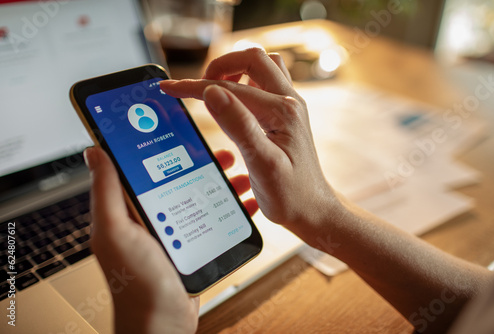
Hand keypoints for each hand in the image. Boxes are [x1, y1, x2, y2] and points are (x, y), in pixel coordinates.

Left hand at [84, 147, 256, 333]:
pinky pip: (210, 217)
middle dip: (197, 161)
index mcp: (128, 208)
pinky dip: (228, 207)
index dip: (156, 145)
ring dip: (217, 181)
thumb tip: (94, 151)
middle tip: (215, 150)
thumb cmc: (136, 283)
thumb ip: (107, 192)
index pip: (141, 166)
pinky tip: (243, 201)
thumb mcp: (116, 232)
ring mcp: (172, 229)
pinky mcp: (191, 243)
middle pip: (176, 177)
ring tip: (237, 172)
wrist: (163, 322)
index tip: (172, 126)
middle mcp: (150, 215)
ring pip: (197, 194)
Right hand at [160, 48, 339, 242]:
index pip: (229, 88)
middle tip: (198, 88)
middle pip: (253, 59)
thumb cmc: (289, 194)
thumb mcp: (262, 164)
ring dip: (236, 70)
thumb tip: (212, 92)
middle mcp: (289, 102)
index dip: (195, 86)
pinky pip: (266, 83)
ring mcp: (290, 106)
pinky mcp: (287, 115)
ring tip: (216, 90)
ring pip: (263, 66)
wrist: (312, 209)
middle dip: (219, 66)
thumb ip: (238, 125)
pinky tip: (234, 103)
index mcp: (282, 112)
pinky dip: (246, 83)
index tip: (170, 88)